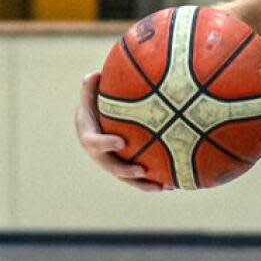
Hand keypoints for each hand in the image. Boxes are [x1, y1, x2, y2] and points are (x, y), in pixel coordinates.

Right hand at [75, 72, 163, 191]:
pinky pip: (138, 178)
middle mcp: (100, 156)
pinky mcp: (123, 169)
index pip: (96, 143)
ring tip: (163, 186)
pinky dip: (153, 182)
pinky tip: (173, 184)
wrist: (90, 125)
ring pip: (128, 178)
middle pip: (112, 167)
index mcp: (90, 138)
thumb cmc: (92, 106)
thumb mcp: (88, 96)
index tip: (121, 142)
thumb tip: (94, 74)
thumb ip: (90, 87)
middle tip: (142, 170)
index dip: (107, 144)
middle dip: (127, 171)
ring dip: (144, 184)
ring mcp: (112, 164)